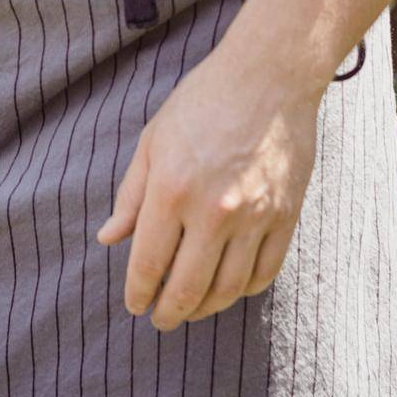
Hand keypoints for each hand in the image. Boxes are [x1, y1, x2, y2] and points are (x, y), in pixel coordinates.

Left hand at [96, 49, 320, 329]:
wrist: (270, 75)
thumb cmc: (201, 104)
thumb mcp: (151, 144)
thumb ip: (130, 198)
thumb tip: (109, 239)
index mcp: (171, 193)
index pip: (149, 265)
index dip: (139, 294)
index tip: (135, 307)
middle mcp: (214, 211)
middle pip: (188, 287)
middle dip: (170, 312)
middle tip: (160, 320)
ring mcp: (255, 215)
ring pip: (229, 287)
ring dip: (206, 307)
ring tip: (192, 310)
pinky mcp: (287, 213)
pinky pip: (266, 270)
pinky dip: (246, 289)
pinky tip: (230, 290)